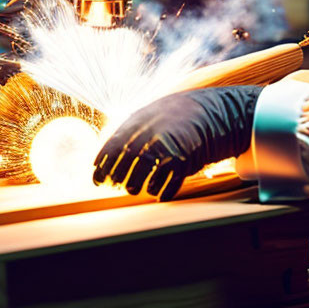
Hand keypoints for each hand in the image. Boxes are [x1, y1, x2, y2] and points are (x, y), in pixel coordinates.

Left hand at [92, 85, 261, 200]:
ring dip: (137, 184)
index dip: (103, 162)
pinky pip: (170, 181)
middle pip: (128, 158)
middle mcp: (153, 132)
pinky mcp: (186, 159)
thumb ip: (130, 131)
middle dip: (118, 174)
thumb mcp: (151, 116)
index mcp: (141, 120)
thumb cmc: (175, 118)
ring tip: (133, 189)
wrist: (212, 112)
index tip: (96, 177)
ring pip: (146, 171)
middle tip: (114, 184)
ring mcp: (170, 146)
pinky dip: (163, 191)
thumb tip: (105, 154)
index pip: (114, 143)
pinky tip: (158, 195)